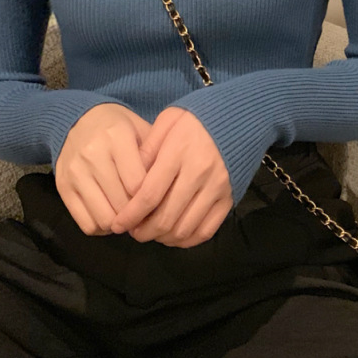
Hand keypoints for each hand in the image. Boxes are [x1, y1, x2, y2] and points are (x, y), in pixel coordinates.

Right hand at [55, 103, 151, 235]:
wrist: (77, 119)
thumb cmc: (118, 128)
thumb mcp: (141, 129)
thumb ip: (156, 155)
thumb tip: (168, 191)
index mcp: (117, 137)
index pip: (138, 184)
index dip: (152, 198)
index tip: (158, 200)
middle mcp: (93, 154)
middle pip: (122, 204)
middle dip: (137, 214)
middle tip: (145, 212)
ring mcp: (75, 173)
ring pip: (104, 218)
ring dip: (120, 224)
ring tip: (127, 214)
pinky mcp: (63, 188)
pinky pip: (86, 224)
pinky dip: (101, 227)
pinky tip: (110, 214)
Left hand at [111, 107, 232, 247]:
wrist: (239, 118)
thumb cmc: (196, 118)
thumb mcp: (167, 122)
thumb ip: (147, 150)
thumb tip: (130, 180)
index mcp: (179, 153)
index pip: (150, 194)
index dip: (130, 215)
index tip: (117, 224)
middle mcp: (200, 174)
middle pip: (166, 217)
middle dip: (144, 231)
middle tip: (133, 231)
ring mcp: (217, 189)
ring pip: (185, 228)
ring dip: (163, 237)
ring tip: (151, 233)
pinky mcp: (229, 199)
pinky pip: (206, 231)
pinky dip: (187, 240)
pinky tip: (174, 236)